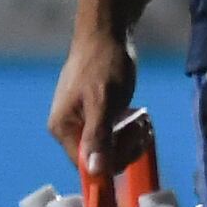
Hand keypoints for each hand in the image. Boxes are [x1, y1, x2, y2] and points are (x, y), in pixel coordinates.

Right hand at [47, 0, 137, 167]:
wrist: (108, 35)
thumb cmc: (104, 65)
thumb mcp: (105, 102)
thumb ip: (98, 136)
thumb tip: (94, 171)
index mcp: (63, 129)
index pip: (87, 167)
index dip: (114, 161)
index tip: (135, 142)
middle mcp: (68, 128)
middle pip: (101, 159)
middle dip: (127, 146)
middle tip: (142, 125)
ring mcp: (82, 121)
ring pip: (111, 147)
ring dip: (132, 137)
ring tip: (143, 117)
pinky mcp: (95, 114)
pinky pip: (114, 134)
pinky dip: (129, 128)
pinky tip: (139, 114)